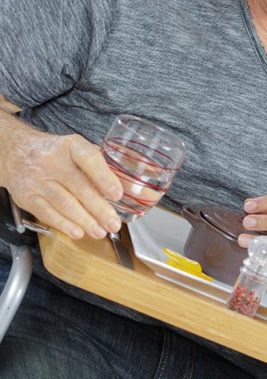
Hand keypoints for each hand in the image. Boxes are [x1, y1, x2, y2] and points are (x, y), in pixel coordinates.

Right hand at [1, 125, 122, 239]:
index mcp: (72, 146)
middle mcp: (53, 161)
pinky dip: (64, 225)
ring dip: (85, 220)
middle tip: (114, 223)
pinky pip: (47, 213)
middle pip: (79, 187)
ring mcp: (38, 179)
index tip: (117, 194)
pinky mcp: (27, 196)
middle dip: (99, 208)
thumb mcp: (81, 152)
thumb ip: (107, 169)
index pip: (89, 159)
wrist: (17, 152)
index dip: (104, 177)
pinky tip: (78, 232)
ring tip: (101, 231)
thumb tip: (138, 190)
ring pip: (64, 203)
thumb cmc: (59, 154)